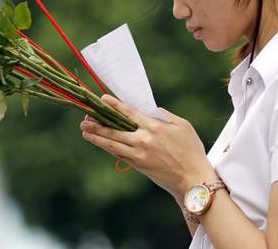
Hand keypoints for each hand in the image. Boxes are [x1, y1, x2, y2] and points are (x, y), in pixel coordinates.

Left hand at [80, 94, 217, 197]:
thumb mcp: (182, 125)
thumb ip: (165, 115)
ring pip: (112, 144)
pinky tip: (100, 143)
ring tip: (84, 131)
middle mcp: (143, 140)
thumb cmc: (191, 150)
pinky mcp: (138, 165)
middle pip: (114, 129)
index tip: (103, 99)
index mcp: (153, 127)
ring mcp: (139, 154)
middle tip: (84, 118)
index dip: (114, 105)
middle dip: (97, 123)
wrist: (193, 179)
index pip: (129, 113)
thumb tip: (152, 110)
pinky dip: (108, 148)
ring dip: (97, 137)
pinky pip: (119, 154)